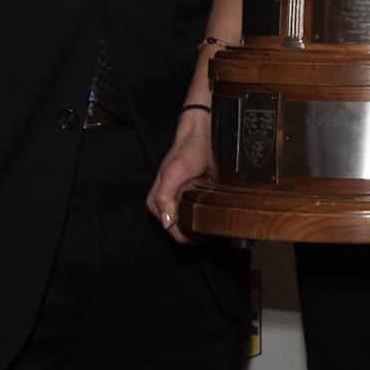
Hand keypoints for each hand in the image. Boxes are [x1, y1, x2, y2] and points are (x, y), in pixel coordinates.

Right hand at [146, 107, 214, 243]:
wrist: (202, 134)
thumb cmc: (188, 150)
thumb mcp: (175, 172)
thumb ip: (165, 197)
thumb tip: (166, 223)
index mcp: (156, 200)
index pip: (169, 229)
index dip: (183, 234)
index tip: (199, 236)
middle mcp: (166, 202)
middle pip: (178, 228)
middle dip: (192, 230)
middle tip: (209, 228)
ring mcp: (178, 198)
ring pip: (187, 221)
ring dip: (199, 222)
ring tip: (212, 221)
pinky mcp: (190, 194)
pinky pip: (195, 211)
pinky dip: (203, 214)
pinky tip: (212, 212)